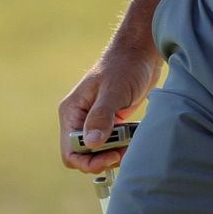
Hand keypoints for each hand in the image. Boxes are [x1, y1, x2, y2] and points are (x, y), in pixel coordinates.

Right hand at [58, 0, 165, 173]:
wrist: (142, 52)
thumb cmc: (125, 65)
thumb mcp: (114, 90)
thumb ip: (101, 116)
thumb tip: (91, 144)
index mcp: (72, 111)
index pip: (70, 151)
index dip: (88, 161)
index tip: (112, 156)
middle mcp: (79, 118)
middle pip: (84, 155)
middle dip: (103, 158)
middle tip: (124, 152)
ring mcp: (94, 120)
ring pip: (98, 151)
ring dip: (114, 153)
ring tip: (131, 146)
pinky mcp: (109, 120)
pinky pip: (111, 143)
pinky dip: (121, 146)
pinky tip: (133, 140)